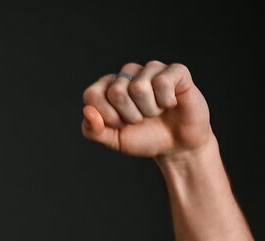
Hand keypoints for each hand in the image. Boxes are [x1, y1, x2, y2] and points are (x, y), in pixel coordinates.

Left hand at [81, 61, 211, 159]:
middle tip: (142, 119)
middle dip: (130, 116)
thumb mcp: (113, 140)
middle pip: (116, 93)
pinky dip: (166, 102)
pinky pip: (162, 83)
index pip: (92, 95)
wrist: (176, 145)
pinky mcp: (175, 71)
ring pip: (139, 88)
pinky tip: (170, 104)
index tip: (120, 124)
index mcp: (107, 87)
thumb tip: (87, 111)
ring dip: (149, 110)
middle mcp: (127, 74)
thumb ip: (93, 130)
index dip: (107, 117)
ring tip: (156, 112)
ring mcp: (151, 69)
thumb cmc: (144, 138)